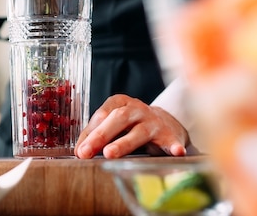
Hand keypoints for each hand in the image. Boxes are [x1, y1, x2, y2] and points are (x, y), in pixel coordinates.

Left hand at [74, 94, 189, 158]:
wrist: (165, 122)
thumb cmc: (132, 124)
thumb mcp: (115, 122)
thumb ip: (98, 133)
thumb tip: (79, 151)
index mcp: (121, 103)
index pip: (102, 114)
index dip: (89, 132)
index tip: (79, 150)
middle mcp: (137, 110)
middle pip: (118, 119)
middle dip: (100, 135)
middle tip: (86, 152)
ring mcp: (154, 122)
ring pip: (138, 132)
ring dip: (123, 143)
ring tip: (109, 154)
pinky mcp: (169, 135)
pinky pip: (172, 141)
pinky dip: (174, 146)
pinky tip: (177, 152)